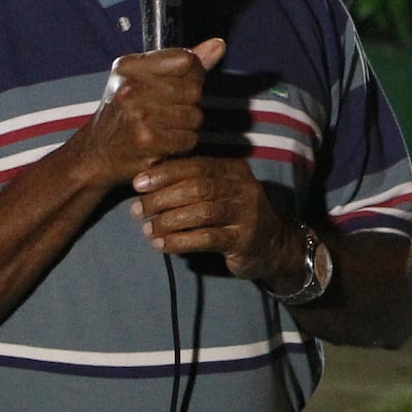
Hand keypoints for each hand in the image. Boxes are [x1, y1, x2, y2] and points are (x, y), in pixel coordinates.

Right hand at [60, 38, 223, 189]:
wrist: (95, 154)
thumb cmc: (121, 115)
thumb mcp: (142, 79)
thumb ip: (182, 63)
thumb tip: (218, 45)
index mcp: (129, 66)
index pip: (186, 60)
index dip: (193, 74)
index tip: (182, 85)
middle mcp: (131, 87)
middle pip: (194, 90)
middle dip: (189, 104)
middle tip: (169, 113)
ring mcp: (138, 113)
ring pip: (194, 116)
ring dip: (186, 127)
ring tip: (165, 128)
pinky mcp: (147, 139)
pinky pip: (188, 139)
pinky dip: (181, 145)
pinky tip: (163, 143)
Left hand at [131, 154, 300, 281]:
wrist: (273, 245)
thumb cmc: (234, 216)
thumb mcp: (220, 192)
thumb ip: (194, 183)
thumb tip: (149, 182)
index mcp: (234, 170)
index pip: (195, 165)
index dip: (164, 173)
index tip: (138, 184)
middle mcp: (243, 188)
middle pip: (197, 188)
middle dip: (162, 198)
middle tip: (138, 210)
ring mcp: (247, 214)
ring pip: (201, 213)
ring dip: (168, 222)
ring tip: (147, 230)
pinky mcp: (244, 240)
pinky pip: (207, 239)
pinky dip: (180, 241)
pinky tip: (162, 245)